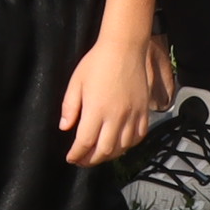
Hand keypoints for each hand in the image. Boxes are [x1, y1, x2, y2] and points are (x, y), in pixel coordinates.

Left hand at [59, 26, 173, 167]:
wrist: (124, 48)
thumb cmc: (96, 62)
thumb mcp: (76, 82)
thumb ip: (70, 107)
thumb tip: (65, 128)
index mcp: (96, 110)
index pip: (85, 142)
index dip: (77, 154)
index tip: (71, 158)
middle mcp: (116, 116)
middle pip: (104, 150)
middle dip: (91, 160)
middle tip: (82, 161)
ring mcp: (132, 115)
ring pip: (123, 147)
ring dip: (109, 155)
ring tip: (99, 154)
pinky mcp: (144, 111)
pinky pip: (139, 137)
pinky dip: (129, 145)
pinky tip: (120, 144)